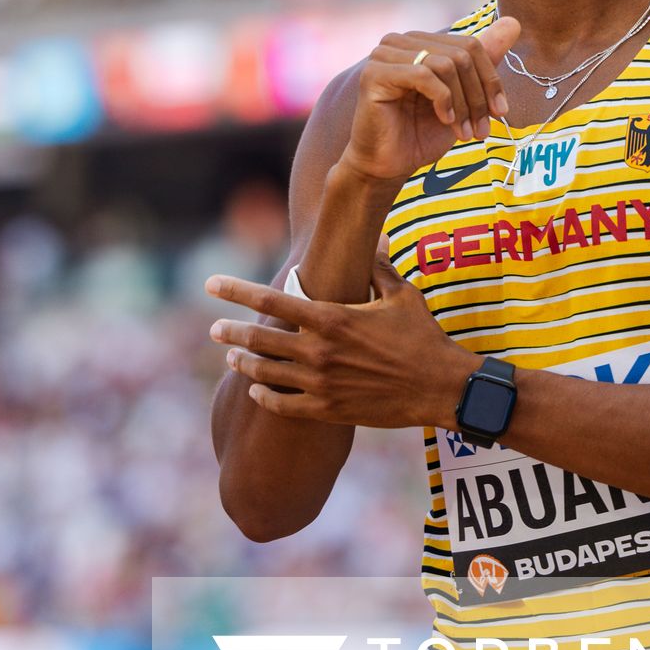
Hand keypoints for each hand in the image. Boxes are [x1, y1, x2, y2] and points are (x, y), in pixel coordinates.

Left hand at [207, 258, 478, 427]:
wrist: (439, 387)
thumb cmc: (423, 337)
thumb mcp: (402, 295)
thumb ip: (379, 267)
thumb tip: (374, 238)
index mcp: (331, 317)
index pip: (270, 299)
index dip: (235, 290)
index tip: (210, 284)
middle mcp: (318, 350)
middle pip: (258, 339)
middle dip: (230, 332)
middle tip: (215, 329)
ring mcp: (320, 383)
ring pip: (265, 373)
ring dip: (243, 363)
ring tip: (231, 357)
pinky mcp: (327, 411)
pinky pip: (282, 405)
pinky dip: (265, 396)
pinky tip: (257, 389)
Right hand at [342, 16, 519, 183]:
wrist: (388, 165)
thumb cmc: (422, 133)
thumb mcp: (463, 99)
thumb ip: (484, 61)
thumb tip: (514, 22)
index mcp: (421, 42)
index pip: (470, 46)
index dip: (491, 79)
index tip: (501, 113)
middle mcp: (401, 41)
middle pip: (461, 55)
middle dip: (478, 96)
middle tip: (482, 129)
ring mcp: (384, 54)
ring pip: (445, 65)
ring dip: (462, 104)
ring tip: (463, 132)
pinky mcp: (374, 73)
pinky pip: (423, 75)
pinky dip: (442, 100)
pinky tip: (444, 120)